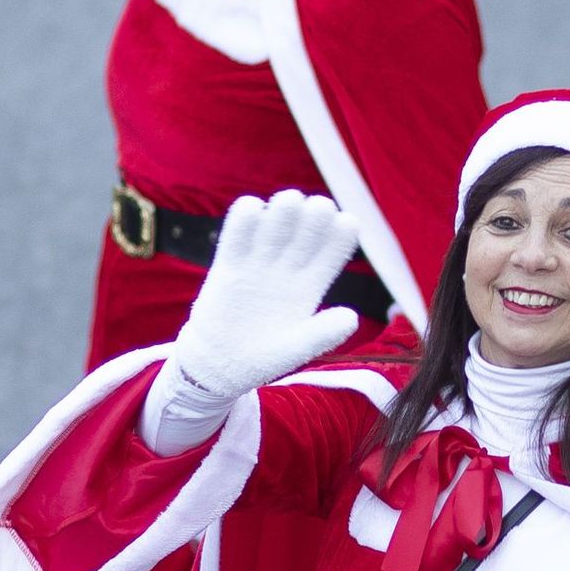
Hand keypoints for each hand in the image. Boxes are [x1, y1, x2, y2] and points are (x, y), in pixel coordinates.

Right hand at [170, 192, 361, 400]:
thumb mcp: (294, 352)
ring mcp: (259, 262)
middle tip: (317, 209)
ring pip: (277, 221)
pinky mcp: (229, 262)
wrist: (217, 366)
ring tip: (288, 205)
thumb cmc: (260, 360)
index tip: (347, 223)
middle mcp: (288, 267)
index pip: (334, 249)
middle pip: (309, 227)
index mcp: (311, 285)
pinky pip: (238, 230)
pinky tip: (253, 209)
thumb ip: (321, 334)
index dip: (342, 232)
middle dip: (316, 212)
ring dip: (284, 207)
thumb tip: (352, 317)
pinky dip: (246, 214)